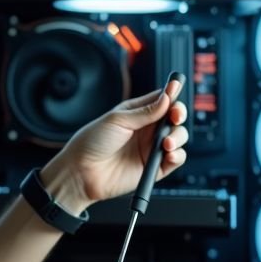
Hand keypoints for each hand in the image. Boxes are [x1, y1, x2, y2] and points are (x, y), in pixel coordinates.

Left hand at [38, 77, 187, 214]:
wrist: (81, 172)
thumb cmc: (92, 142)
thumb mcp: (117, 120)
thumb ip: (145, 112)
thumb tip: (167, 98)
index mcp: (136, 113)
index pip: (162, 100)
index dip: (172, 94)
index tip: (176, 89)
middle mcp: (146, 130)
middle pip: (174, 118)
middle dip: (179, 115)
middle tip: (175, 117)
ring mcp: (151, 148)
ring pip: (178, 137)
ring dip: (178, 137)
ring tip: (167, 143)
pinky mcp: (154, 168)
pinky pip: (175, 160)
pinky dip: (177, 156)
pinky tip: (169, 154)